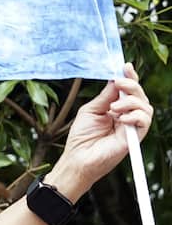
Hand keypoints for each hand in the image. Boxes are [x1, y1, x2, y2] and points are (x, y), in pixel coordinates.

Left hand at [49, 63, 152, 197]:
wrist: (78, 158)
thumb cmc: (82, 136)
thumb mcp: (91, 110)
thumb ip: (105, 96)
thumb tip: (115, 79)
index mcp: (116, 108)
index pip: (128, 91)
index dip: (129, 77)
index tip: (125, 66)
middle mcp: (127, 116)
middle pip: (140, 95)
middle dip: (131, 85)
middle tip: (119, 84)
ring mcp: (132, 127)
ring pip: (146, 107)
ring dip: (131, 102)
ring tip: (114, 108)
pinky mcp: (135, 138)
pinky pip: (145, 122)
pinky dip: (135, 115)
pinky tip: (121, 118)